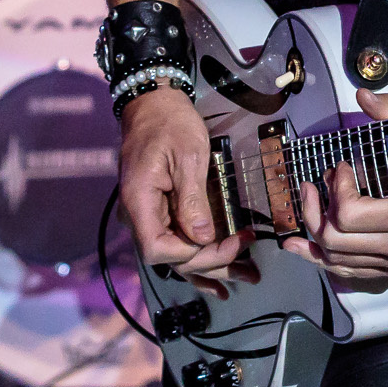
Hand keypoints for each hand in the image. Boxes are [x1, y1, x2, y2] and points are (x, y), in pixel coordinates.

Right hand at [118, 82, 243, 290]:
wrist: (154, 103)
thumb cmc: (171, 123)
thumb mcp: (188, 155)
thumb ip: (193, 200)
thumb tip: (203, 238)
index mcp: (139, 202)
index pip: (159, 249)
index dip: (193, 254)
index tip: (228, 243)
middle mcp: (138, 215)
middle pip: (172, 258)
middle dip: (212, 264)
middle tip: (249, 266)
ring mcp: (148, 215)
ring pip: (177, 255)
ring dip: (210, 269)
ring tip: (244, 278)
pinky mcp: (159, 212)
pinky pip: (176, 243)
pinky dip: (198, 262)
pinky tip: (216, 283)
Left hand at [296, 89, 387, 285]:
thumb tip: (363, 95)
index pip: (350, 214)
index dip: (337, 186)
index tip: (343, 165)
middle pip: (335, 239)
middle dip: (316, 206)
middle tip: (316, 181)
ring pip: (334, 258)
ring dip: (313, 227)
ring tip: (310, 198)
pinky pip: (345, 271)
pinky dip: (317, 258)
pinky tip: (300, 245)